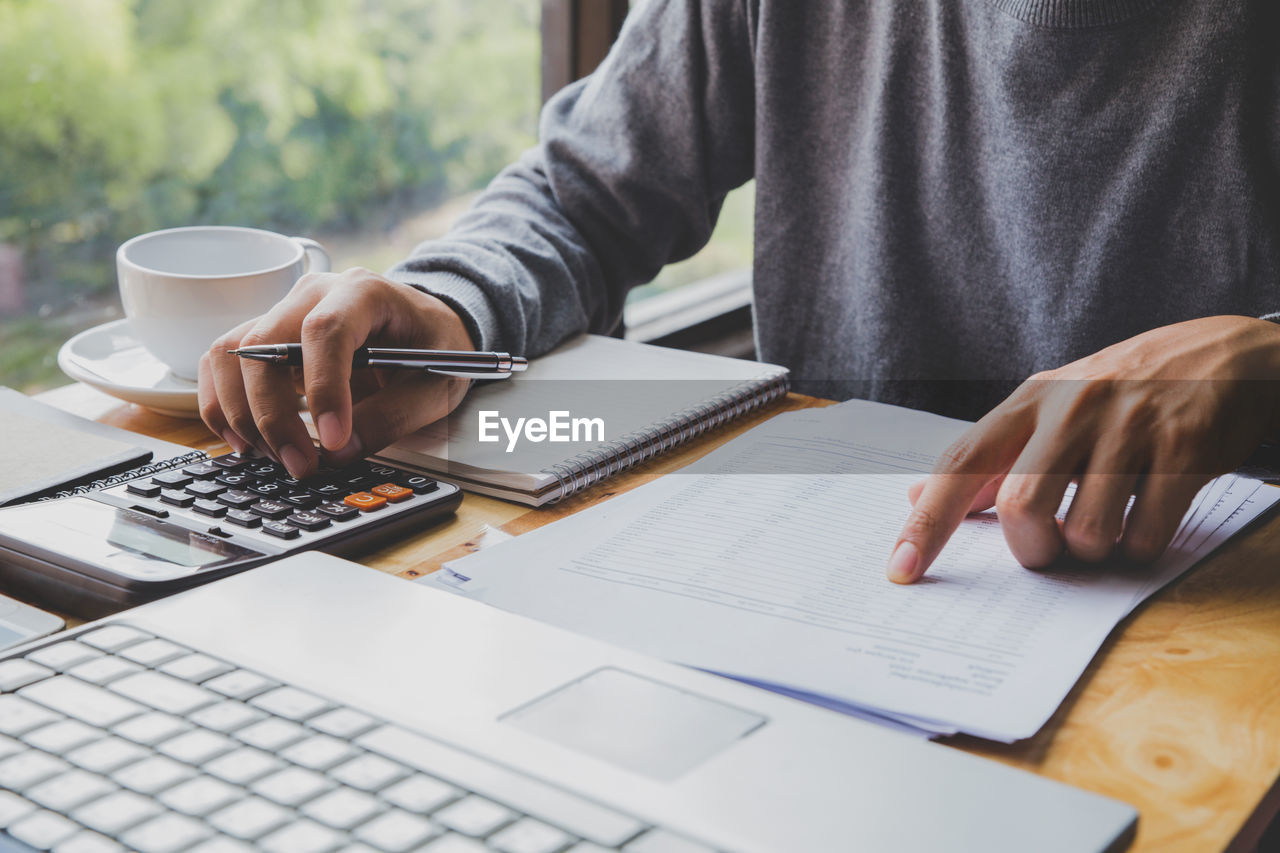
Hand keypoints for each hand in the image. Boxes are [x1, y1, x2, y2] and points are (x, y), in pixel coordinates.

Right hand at [198, 268, 474, 478]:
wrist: (423, 327)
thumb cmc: (432, 348)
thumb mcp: (436, 384)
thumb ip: (394, 416)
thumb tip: (340, 452)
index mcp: (364, 292)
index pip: (327, 330)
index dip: (324, 388)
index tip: (333, 440)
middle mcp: (313, 294)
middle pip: (264, 344)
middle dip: (274, 415)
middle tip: (302, 465)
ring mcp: (282, 312)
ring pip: (231, 354)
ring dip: (243, 414)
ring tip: (278, 456)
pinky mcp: (264, 338)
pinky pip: (221, 364)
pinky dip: (222, 405)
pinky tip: (247, 441)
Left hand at [886, 316, 1279, 583]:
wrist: (1224, 354)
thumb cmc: (1119, 395)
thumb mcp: (1049, 408)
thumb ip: (989, 458)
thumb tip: (918, 497)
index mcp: (1028, 402)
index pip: (959, 464)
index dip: (927, 524)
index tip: (901, 570)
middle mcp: (1072, 408)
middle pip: (1020, 507)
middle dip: (1032, 550)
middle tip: (1051, 548)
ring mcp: (1130, 426)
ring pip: (1085, 531)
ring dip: (1091, 553)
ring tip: (1105, 529)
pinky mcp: (1185, 448)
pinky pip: (1145, 535)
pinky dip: (1138, 549)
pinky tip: (1144, 524)